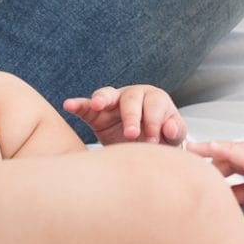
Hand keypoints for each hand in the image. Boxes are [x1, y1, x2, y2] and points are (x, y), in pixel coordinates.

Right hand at [63, 85, 185, 145]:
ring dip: (102, 99)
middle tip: (131, 134)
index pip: (154, 105)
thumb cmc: (161, 140)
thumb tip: (169, 128)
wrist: (144, 149)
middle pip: (131, 99)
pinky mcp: (96, 114)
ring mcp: (113, 102)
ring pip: (107, 94)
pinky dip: (77, 104)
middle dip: (131, 116)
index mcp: (155, 99)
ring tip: (97, 105)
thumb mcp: (173, 137)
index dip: (154, 122)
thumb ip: (175, 131)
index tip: (154, 142)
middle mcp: (134, 95)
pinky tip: (68, 105)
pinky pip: (85, 106)